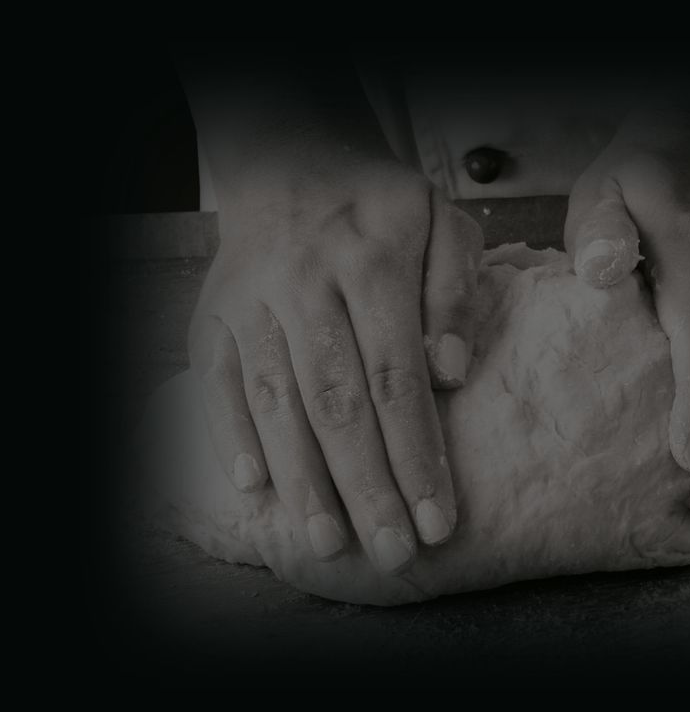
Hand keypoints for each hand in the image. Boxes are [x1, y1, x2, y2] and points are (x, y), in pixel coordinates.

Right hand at [189, 149, 483, 571]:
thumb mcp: (444, 221)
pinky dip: (232, 438)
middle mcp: (304, 286)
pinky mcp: (212, 318)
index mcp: (371, 263)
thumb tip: (453, 373)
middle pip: (338, 402)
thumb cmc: (385, 207)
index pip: (398, 377)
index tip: (440, 520)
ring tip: (329, 541)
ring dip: (302, 479)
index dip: (417, 454)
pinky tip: (256, 490)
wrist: (291, 160)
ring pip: (276, 402)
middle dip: (367, 486)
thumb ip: (456, 292)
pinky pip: (218, 384)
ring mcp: (251, 305)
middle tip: (394, 551)